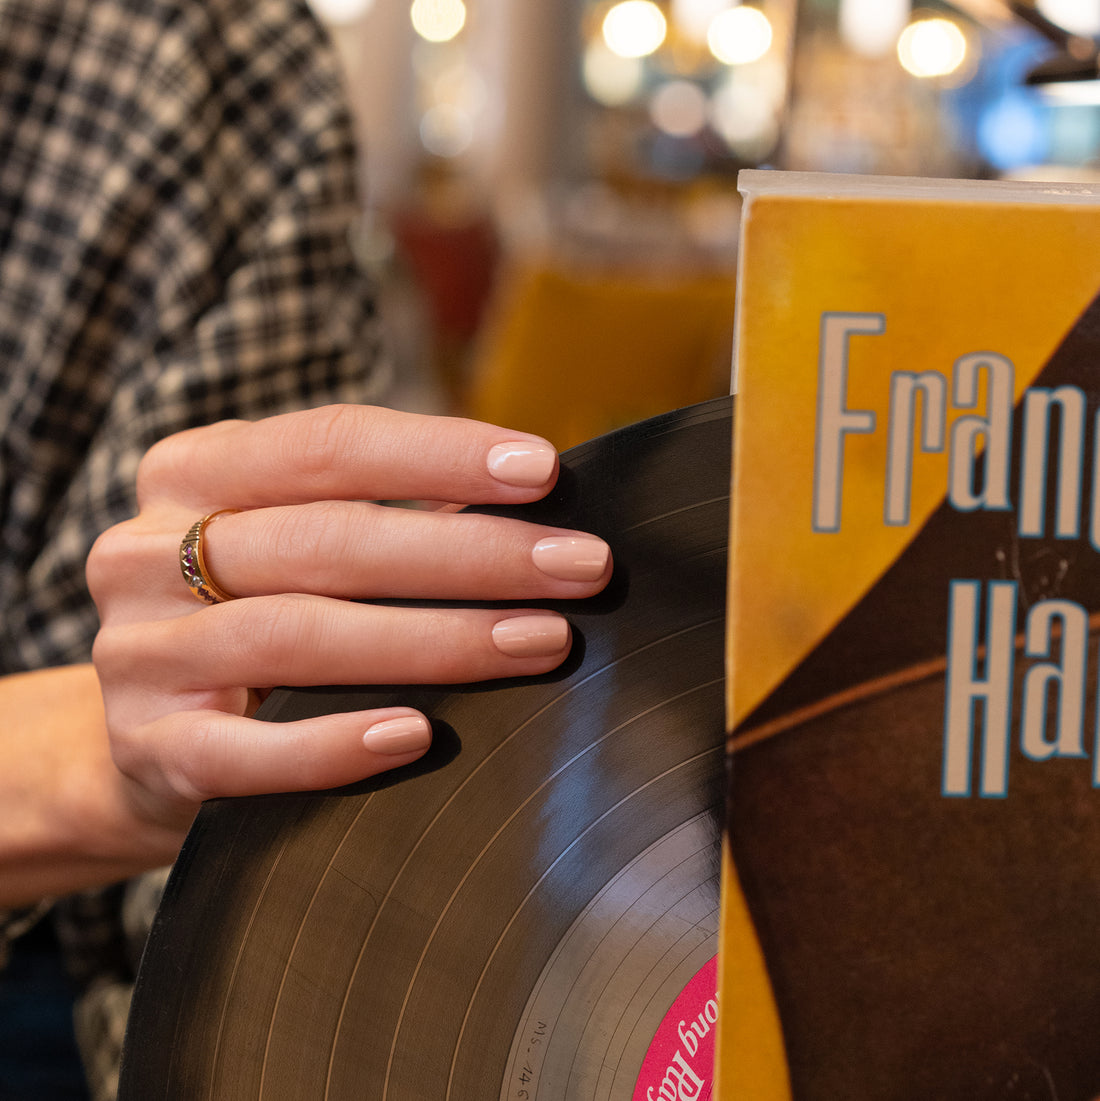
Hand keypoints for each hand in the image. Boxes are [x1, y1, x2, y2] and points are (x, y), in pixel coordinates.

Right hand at [88, 405, 611, 836]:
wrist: (141, 734)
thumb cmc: (257, 613)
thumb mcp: (296, 542)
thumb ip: (388, 518)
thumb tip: (538, 514)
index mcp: (194, 473)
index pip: (328, 444)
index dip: (441, 454)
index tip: (545, 471)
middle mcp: (147, 550)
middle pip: (327, 539)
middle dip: (471, 553)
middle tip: (581, 567)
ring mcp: (138, 652)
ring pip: (295, 635)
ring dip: (433, 640)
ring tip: (540, 642)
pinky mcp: (145, 748)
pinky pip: (241, 752)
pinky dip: (332, 744)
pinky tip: (417, 734)